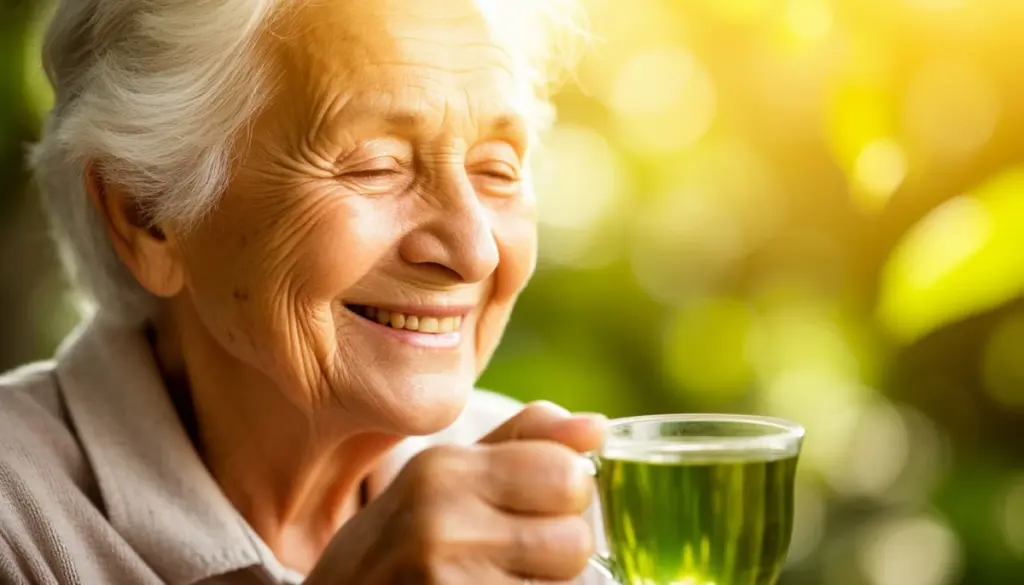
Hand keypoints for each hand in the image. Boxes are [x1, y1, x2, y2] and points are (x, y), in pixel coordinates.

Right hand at [304, 401, 606, 583]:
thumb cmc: (402, 536)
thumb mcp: (448, 474)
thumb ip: (526, 441)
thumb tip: (597, 427)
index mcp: (444, 471)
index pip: (568, 475)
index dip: (567, 492)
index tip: (539, 502)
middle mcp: (440, 526)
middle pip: (574, 539)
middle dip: (560, 547)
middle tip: (516, 551)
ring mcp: (445, 584)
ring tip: (500, 577)